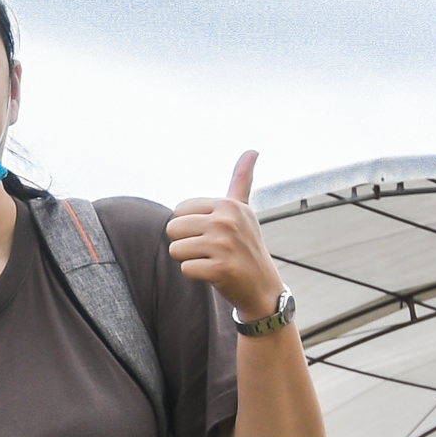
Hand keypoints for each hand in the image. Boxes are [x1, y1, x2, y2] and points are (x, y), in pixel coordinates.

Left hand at [163, 148, 281, 325]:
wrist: (263, 287)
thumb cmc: (246, 246)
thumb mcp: (243, 210)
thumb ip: (241, 180)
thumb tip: (252, 150)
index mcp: (228, 205)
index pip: (179, 210)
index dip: (189, 226)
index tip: (212, 233)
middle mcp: (226, 221)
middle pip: (172, 228)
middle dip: (186, 242)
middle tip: (210, 250)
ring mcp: (224, 245)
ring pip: (175, 250)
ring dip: (190, 259)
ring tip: (212, 260)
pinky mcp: (220, 269)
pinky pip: (185, 269)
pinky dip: (196, 275)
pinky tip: (215, 274)